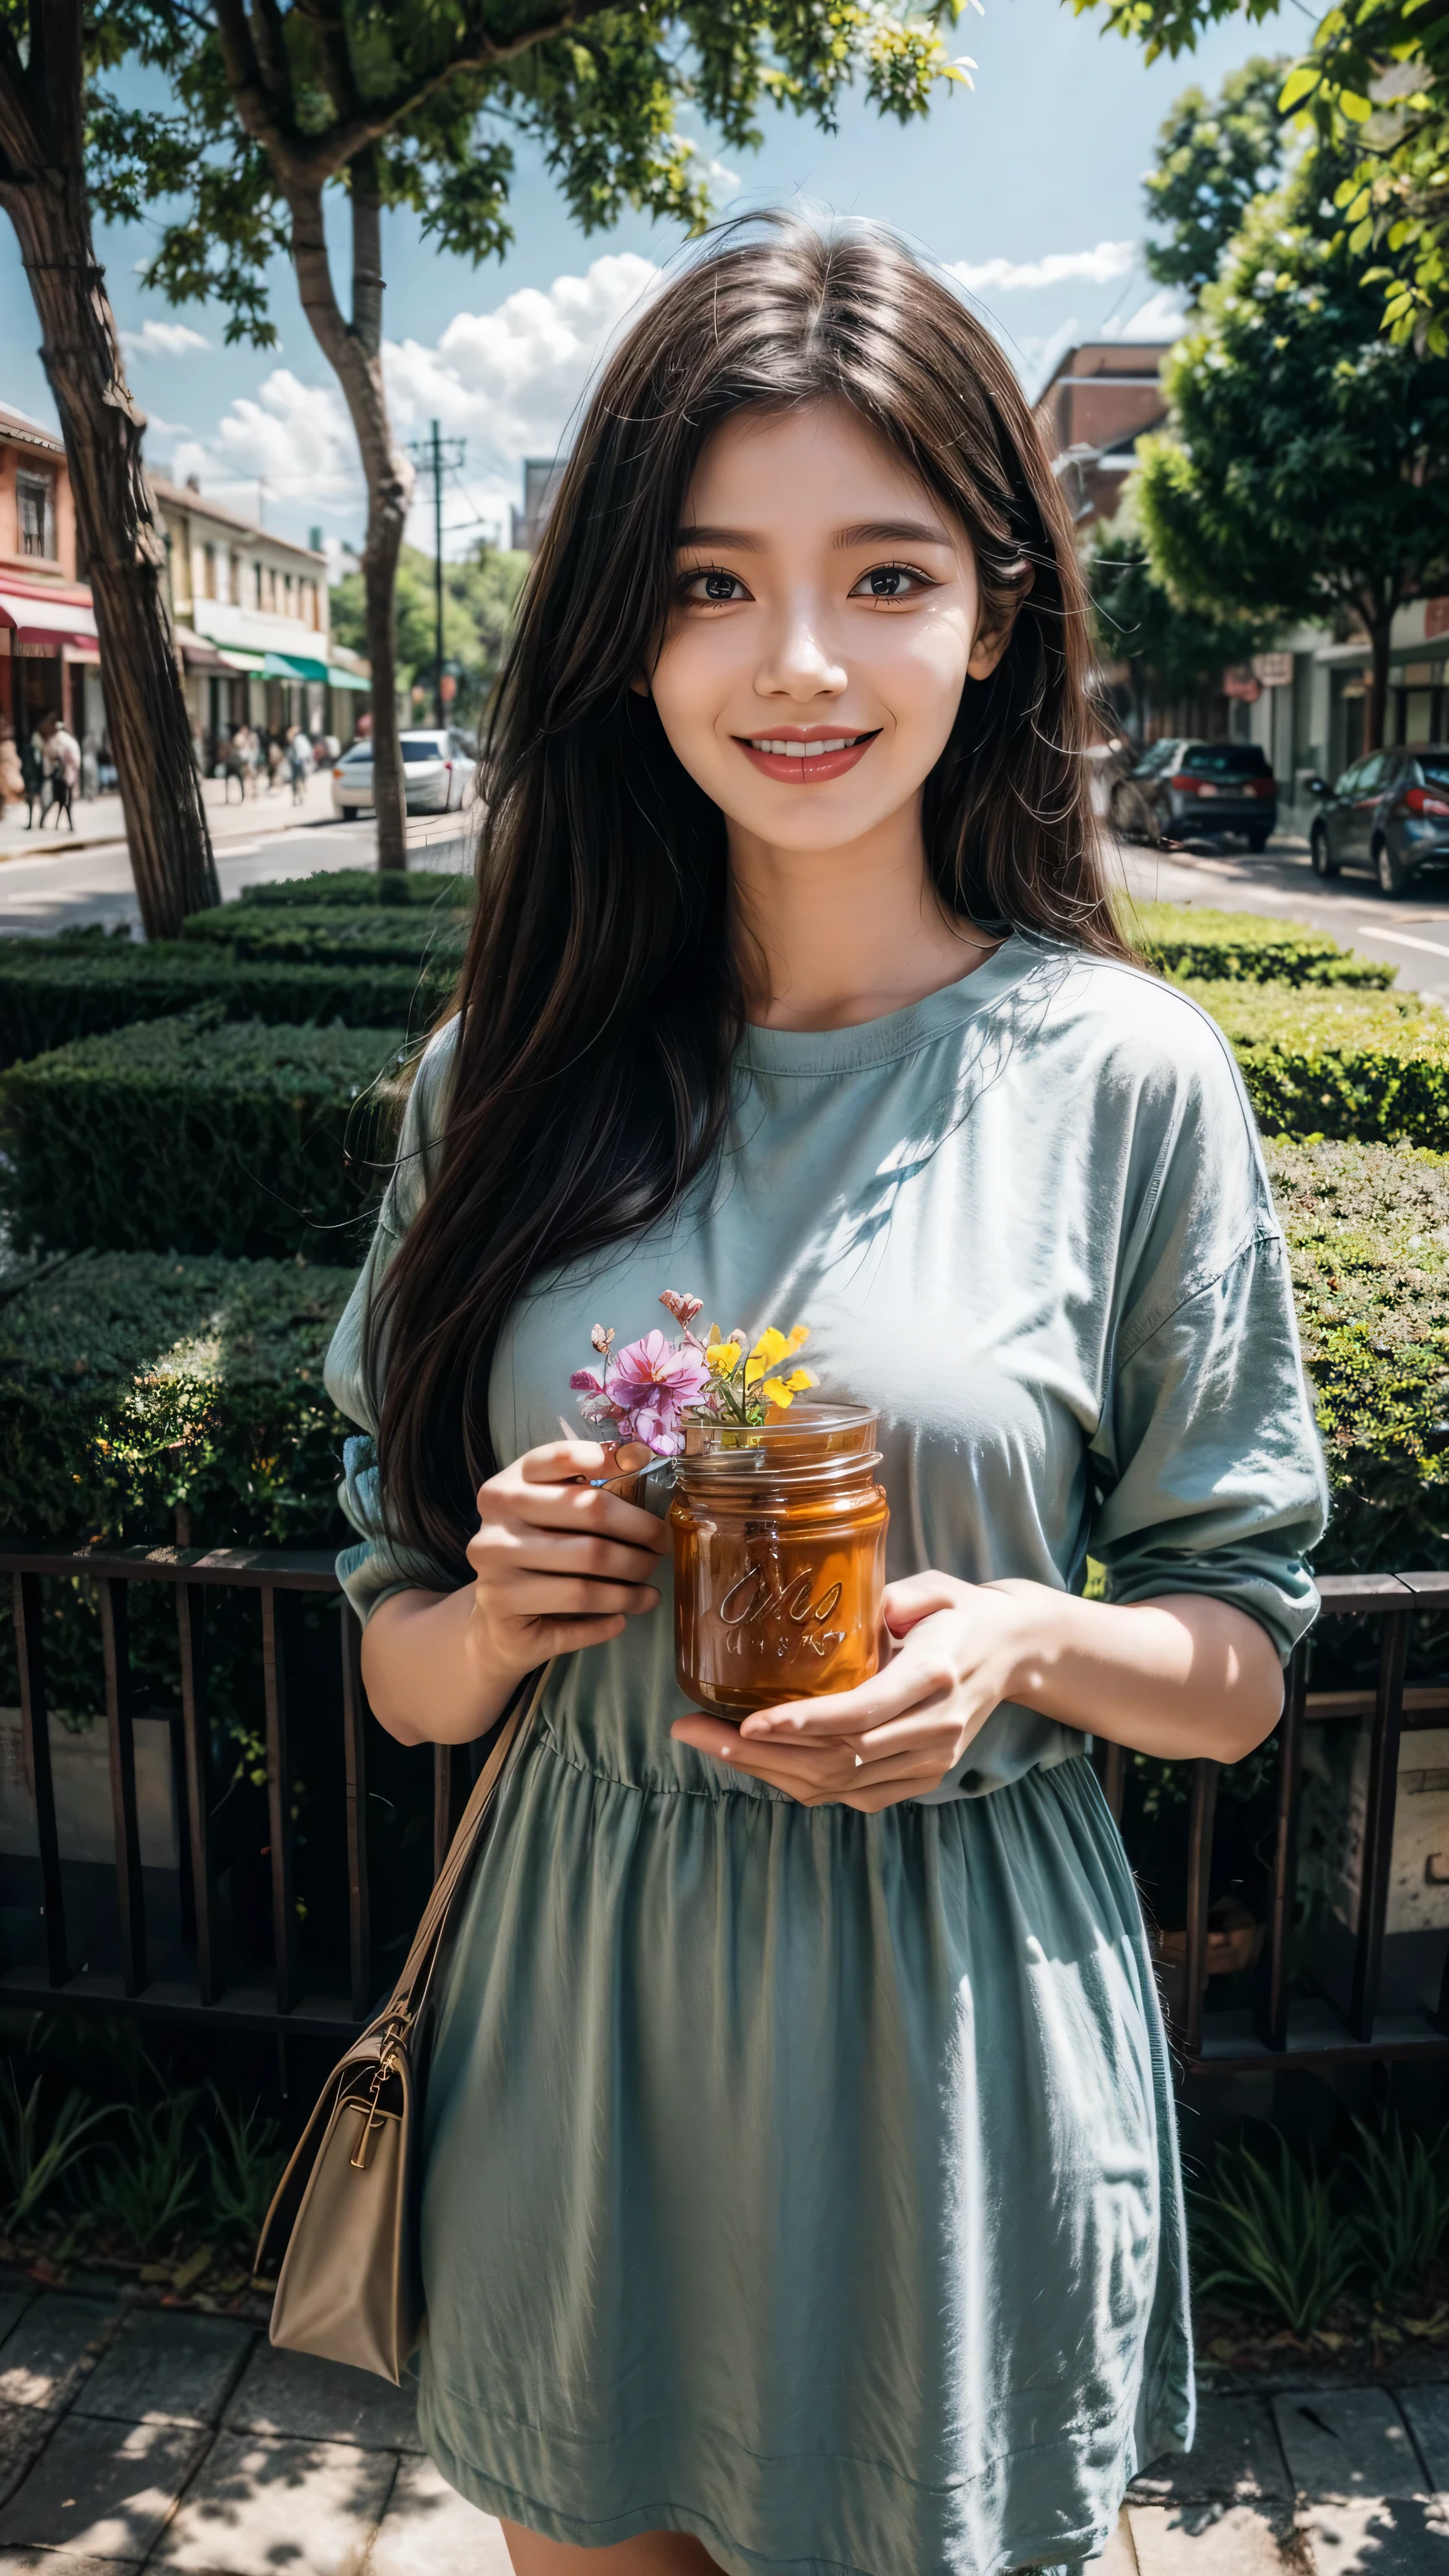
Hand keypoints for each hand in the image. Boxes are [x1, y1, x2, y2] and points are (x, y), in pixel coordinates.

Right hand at [466, 1437, 667, 1682]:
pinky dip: (608, 1621)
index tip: (641, 1462)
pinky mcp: (506, 1618)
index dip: (600, 1458)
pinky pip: (574, 1621)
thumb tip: (637, 1454)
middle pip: (589, 1514)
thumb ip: (581, 1486)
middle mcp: (494, 1528)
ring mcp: (495, 1576)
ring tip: (650, 1591)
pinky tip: (623, 1617)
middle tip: (662, 1545)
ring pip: (585, 1579)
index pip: (553, 1460)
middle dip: (640, 1531)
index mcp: (504, 1491)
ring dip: (631, 1586)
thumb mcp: (546, 1513)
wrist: (493, 1622)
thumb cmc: (533, 1556)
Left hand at [670, 1573, 1036, 1811]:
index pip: (861, 1714)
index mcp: (935, 1676)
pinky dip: (801, 1782)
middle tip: (694, 1731)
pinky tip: (756, 1763)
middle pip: (840, 1759)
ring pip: (840, 1784)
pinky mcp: (923, 1777)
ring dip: (769, 1772)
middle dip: (760, 1754)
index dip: (803, 1724)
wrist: (1017, 1651)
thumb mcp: (932, 1588)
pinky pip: (854, 1794)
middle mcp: (935, 1727)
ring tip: (708, 1744)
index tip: (747, 1724)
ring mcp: (931, 1761)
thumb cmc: (960, 1611)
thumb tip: (835, 1609)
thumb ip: (890, 1598)